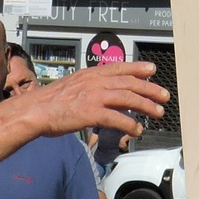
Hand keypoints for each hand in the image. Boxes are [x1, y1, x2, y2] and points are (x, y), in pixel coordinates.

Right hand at [18, 61, 167, 138]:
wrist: (34, 111)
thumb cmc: (50, 102)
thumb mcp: (73, 86)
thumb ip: (91, 87)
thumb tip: (106, 94)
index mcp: (90, 74)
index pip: (120, 68)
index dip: (138, 68)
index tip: (152, 69)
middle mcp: (95, 82)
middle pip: (130, 83)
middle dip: (150, 90)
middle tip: (164, 96)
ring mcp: (93, 96)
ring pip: (128, 98)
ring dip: (145, 106)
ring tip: (157, 113)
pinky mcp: (90, 113)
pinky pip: (116, 118)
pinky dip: (129, 124)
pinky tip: (136, 130)